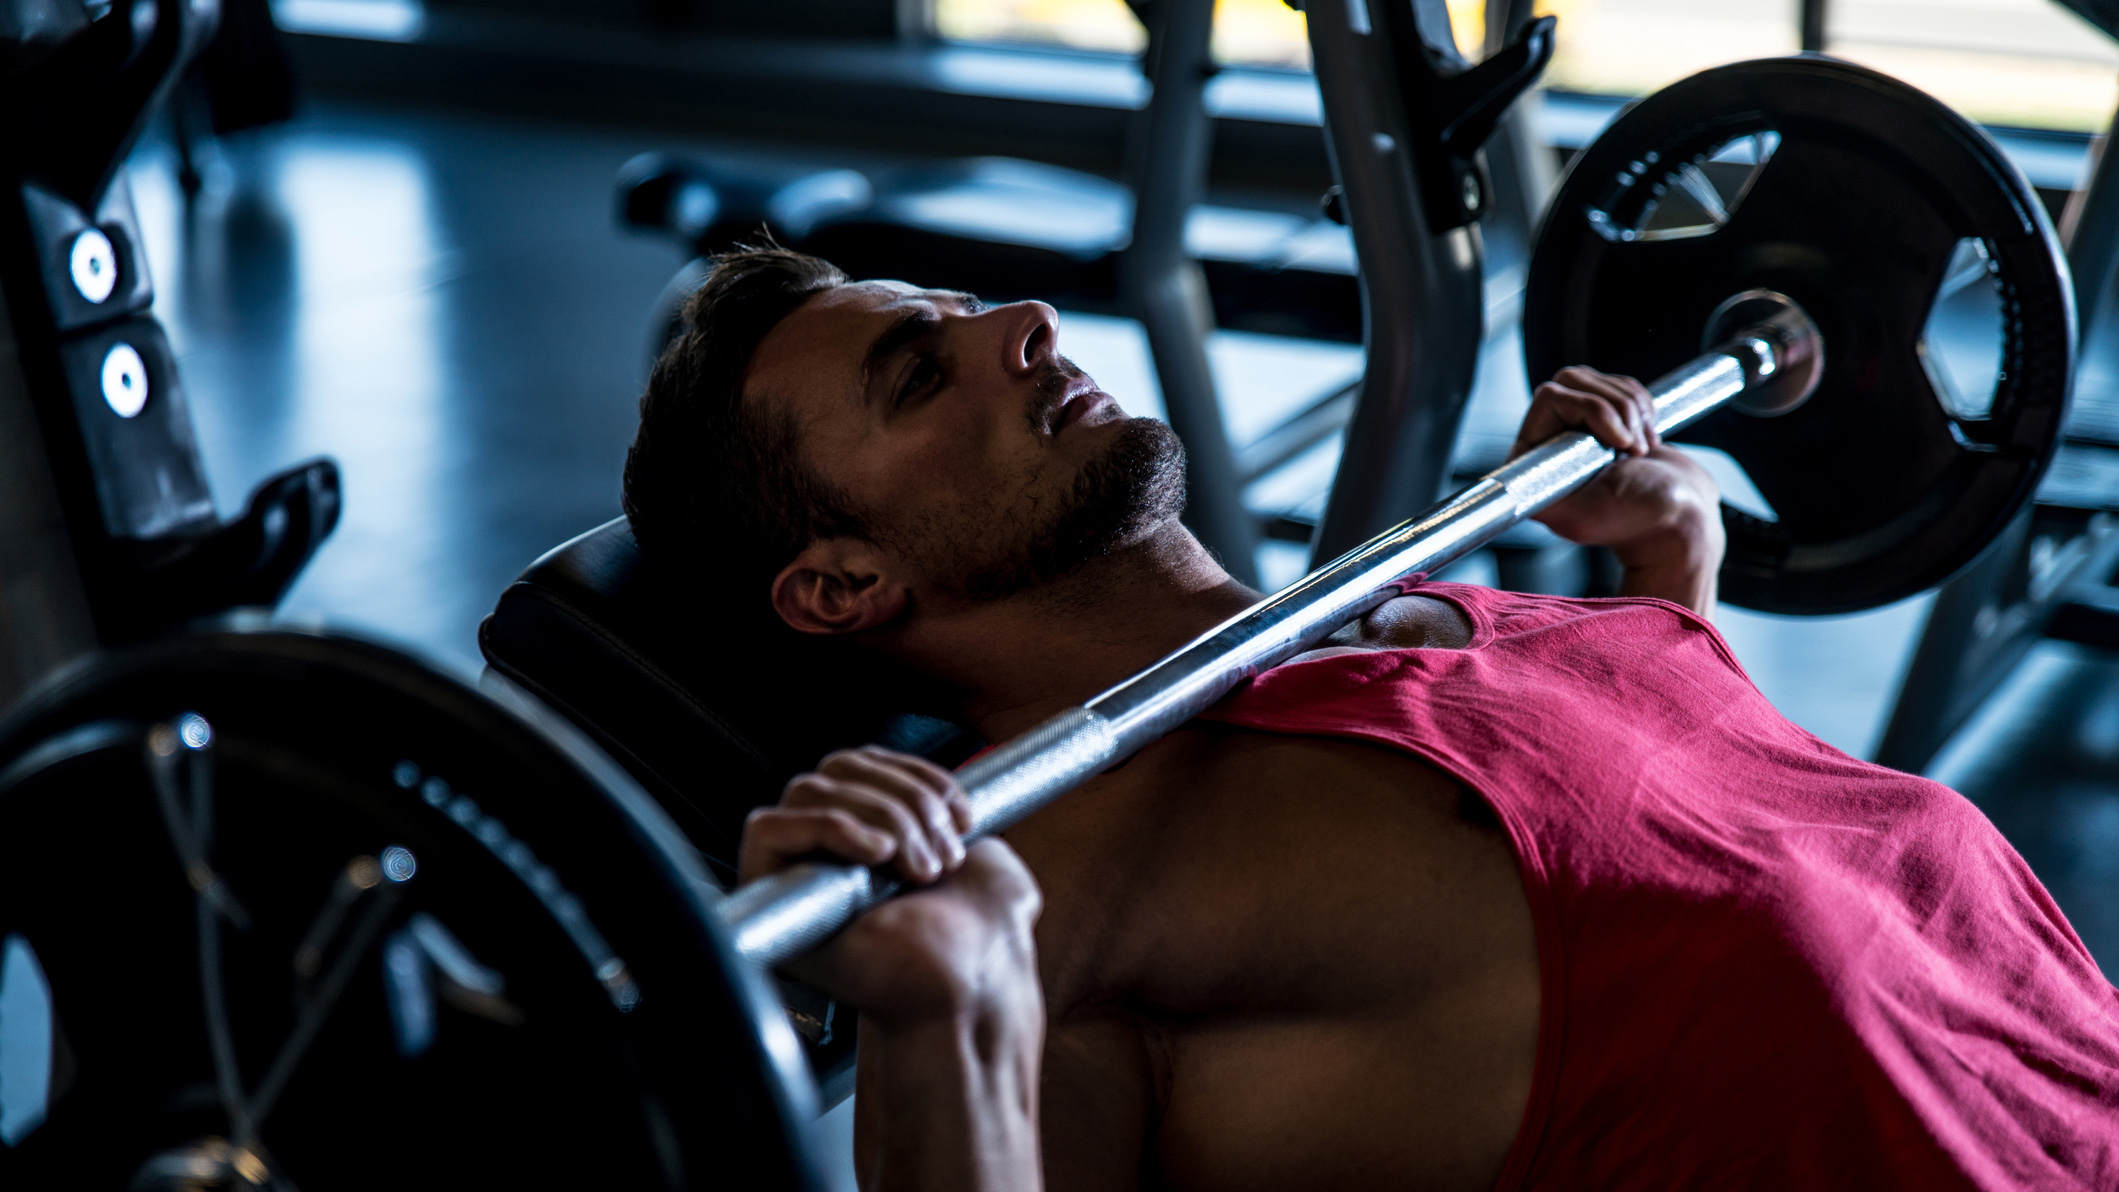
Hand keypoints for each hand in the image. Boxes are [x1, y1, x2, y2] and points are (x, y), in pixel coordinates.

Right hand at [739, 747, 1045, 1191]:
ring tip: (920, 869)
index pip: (862, 763)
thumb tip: (946, 794)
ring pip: (812, 791)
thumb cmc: (976, 943)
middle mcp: (826, 851)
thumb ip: (961, 822)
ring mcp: (797, 871)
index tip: (960, 813)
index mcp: (867, 835)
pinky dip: (833, 827)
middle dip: (905, 801)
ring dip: (884, 820)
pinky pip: (771, 829)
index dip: (913, 775)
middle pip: (838, 770)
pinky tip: (877, 856)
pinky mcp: (774, 897)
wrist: (969, 991)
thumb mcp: (983, 858)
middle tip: (941, 856)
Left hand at [1513, 366, 1724, 615]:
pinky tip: (1646, 442)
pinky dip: (1643, 407)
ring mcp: (1580, 428)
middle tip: (1633, 447)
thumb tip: (1510, 485)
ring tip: (1641, 449)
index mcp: (1536, 468)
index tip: (1615, 450)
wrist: (1686, 515)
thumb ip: (1546, 496)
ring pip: (1598, 379)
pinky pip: (1619, 386)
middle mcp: (1551, 446)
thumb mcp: (1584, 514)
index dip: (1591, 413)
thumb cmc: (1641, 520)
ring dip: (1633, 409)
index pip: (1550, 399)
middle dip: (1616, 408)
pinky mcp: (1607, 419)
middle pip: (1573, 379)